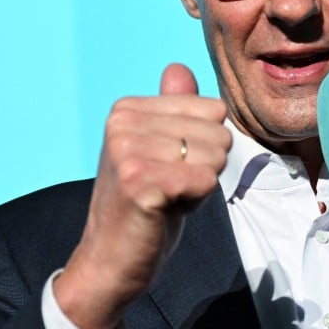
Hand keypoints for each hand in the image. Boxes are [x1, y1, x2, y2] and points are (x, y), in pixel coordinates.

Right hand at [54, 63, 229, 328]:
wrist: (110, 260)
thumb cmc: (142, 205)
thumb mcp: (158, 149)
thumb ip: (172, 109)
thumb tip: (179, 68)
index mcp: (127, 108)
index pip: (212, 109)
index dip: (203, 146)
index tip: (168, 168)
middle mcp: (123, 122)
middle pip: (218, 132)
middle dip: (204, 167)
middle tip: (167, 188)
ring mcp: (128, 149)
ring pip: (216, 156)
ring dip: (199, 186)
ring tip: (165, 198)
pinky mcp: (140, 180)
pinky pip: (206, 180)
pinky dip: (196, 201)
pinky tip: (165, 210)